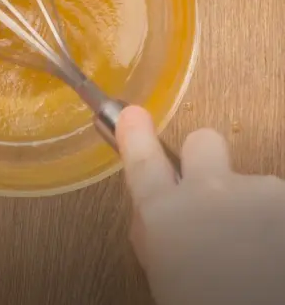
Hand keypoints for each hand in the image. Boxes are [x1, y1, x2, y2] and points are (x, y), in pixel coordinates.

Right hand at [116, 106, 284, 304]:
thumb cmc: (203, 301)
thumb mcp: (164, 270)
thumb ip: (155, 230)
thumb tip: (158, 209)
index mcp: (165, 212)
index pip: (143, 159)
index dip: (136, 135)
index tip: (132, 115)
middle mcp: (209, 190)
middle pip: (203, 140)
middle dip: (204, 158)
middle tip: (212, 191)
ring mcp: (257, 192)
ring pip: (249, 183)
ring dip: (249, 206)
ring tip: (255, 249)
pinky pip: (276, 204)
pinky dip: (274, 222)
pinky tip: (273, 253)